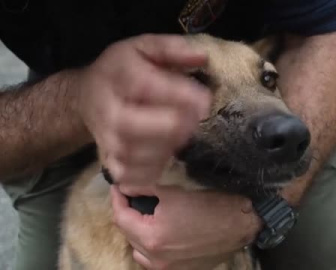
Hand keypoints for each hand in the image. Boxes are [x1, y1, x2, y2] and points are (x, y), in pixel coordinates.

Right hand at [74, 34, 211, 195]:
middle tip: (195, 122)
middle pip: (133, 126)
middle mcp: (108, 110)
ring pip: (134, 155)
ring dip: (166, 150)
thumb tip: (202, 57)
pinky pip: (132, 177)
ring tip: (182, 138)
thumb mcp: (144, 47)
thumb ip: (172, 49)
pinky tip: (166, 159)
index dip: (178, 95)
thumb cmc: (122, 71)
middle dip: (170, 126)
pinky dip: (152, 174)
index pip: (144, 86)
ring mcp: (108, 140)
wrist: (87, 97)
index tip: (205, 101)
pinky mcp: (111, 162)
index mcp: (118, 76)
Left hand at [110, 186, 261, 269]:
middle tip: (132, 197)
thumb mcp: (174, 192)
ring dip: (136, 233)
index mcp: (151, 237)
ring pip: (139, 250)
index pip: (121, 217)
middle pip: (127, 234)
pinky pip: (154, 260)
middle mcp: (155, 258)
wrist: (240, 224)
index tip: (118, 187)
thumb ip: (145, 189)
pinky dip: (150, 246)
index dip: (117, 199)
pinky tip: (160, 233)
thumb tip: (126, 185)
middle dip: (127, 214)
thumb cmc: (210, 206)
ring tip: (145, 216)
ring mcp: (167, 268)